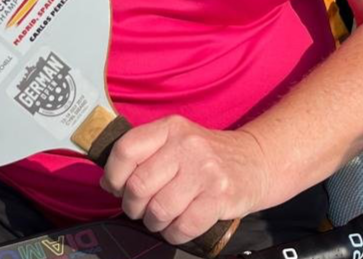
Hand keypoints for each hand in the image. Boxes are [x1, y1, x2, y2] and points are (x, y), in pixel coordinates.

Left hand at [100, 116, 268, 244]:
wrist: (256, 161)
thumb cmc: (206, 156)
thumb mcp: (176, 142)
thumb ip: (143, 155)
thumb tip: (106, 181)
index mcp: (170, 128)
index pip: (126, 149)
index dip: (114, 175)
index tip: (116, 187)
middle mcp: (186, 145)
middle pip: (138, 186)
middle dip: (133, 207)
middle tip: (141, 209)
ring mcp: (205, 170)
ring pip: (158, 211)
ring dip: (154, 223)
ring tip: (162, 217)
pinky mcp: (220, 196)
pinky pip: (182, 227)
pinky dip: (174, 234)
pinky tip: (179, 226)